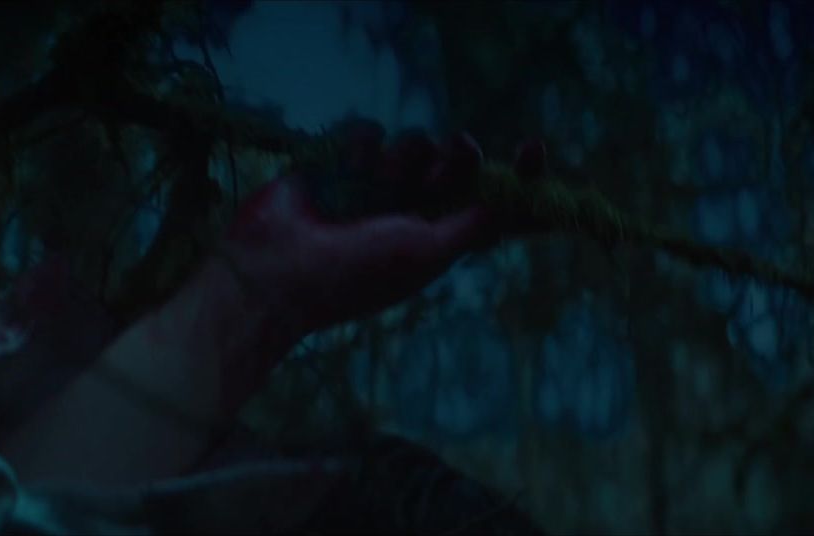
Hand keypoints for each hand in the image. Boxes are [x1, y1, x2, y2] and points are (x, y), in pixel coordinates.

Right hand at [220, 131, 500, 338]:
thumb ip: (472, 226)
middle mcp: (410, 212)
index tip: (534, 149)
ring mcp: (374, 188)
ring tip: (382, 175)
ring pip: (413, 144)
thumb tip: (512, 205)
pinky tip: (352, 165)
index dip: (515, 178)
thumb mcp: (427, 252)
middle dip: (460, 156)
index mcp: (438, 239)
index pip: (488, 204)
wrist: (279, 269)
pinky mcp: (339, 165)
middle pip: (455, 166)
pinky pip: (369, 133)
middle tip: (461, 148)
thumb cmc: (357, 272)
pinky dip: (364, 144)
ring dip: (407, 153)